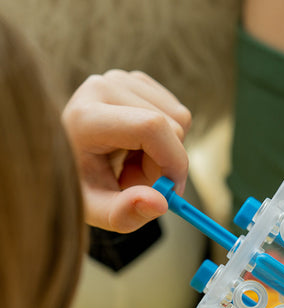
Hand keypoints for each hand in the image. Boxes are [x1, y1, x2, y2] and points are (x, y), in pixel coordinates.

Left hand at [62, 70, 190, 232]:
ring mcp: (120, 79)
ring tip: (132, 163)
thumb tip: (161, 202)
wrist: (66, 159)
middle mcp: (102, 87)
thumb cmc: (81, 185)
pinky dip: (166, 137)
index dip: (174, 161)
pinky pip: (176, 113)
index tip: (173, 192)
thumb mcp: (97, 210)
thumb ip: (125, 213)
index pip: (151, 127)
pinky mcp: (135, 80)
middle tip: (134, 180)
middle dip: (165, 164)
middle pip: (171, 126)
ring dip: (166, 151)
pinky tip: (138, 146)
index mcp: (86, 117)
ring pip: (180, 119)